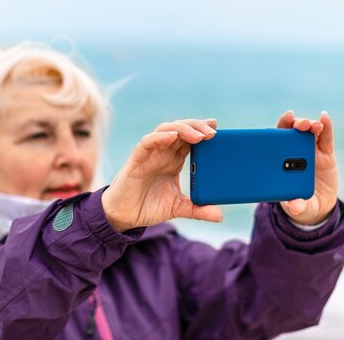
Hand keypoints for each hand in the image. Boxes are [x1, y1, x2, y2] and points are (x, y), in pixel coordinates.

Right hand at [102, 119, 222, 232]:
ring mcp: (150, 154)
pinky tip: (172, 137)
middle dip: (197, 126)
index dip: (202, 131)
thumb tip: (220, 216)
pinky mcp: (137, 159)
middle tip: (213, 130)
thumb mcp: (178, 207)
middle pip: (181, 130)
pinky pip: (148, 142)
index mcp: (174, 160)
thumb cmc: (148, 206)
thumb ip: (197, 209)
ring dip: (183, 129)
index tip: (218, 130)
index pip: (190, 139)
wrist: (123, 216)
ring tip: (199, 135)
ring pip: (167, 130)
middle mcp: (163, 153)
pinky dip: (160, 137)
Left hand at [276, 110, 338, 224]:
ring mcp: (310, 151)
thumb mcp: (298, 208)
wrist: (317, 207)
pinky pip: (325, 137)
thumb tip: (295, 207)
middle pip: (291, 133)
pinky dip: (325, 126)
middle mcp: (293, 153)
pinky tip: (324, 118)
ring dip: (309, 124)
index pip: (276, 141)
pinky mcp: (325, 154)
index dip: (278, 130)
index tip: (280, 123)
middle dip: (294, 125)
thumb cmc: (300, 204)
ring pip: (308, 132)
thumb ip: (296, 206)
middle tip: (298, 124)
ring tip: (312, 125)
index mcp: (280, 162)